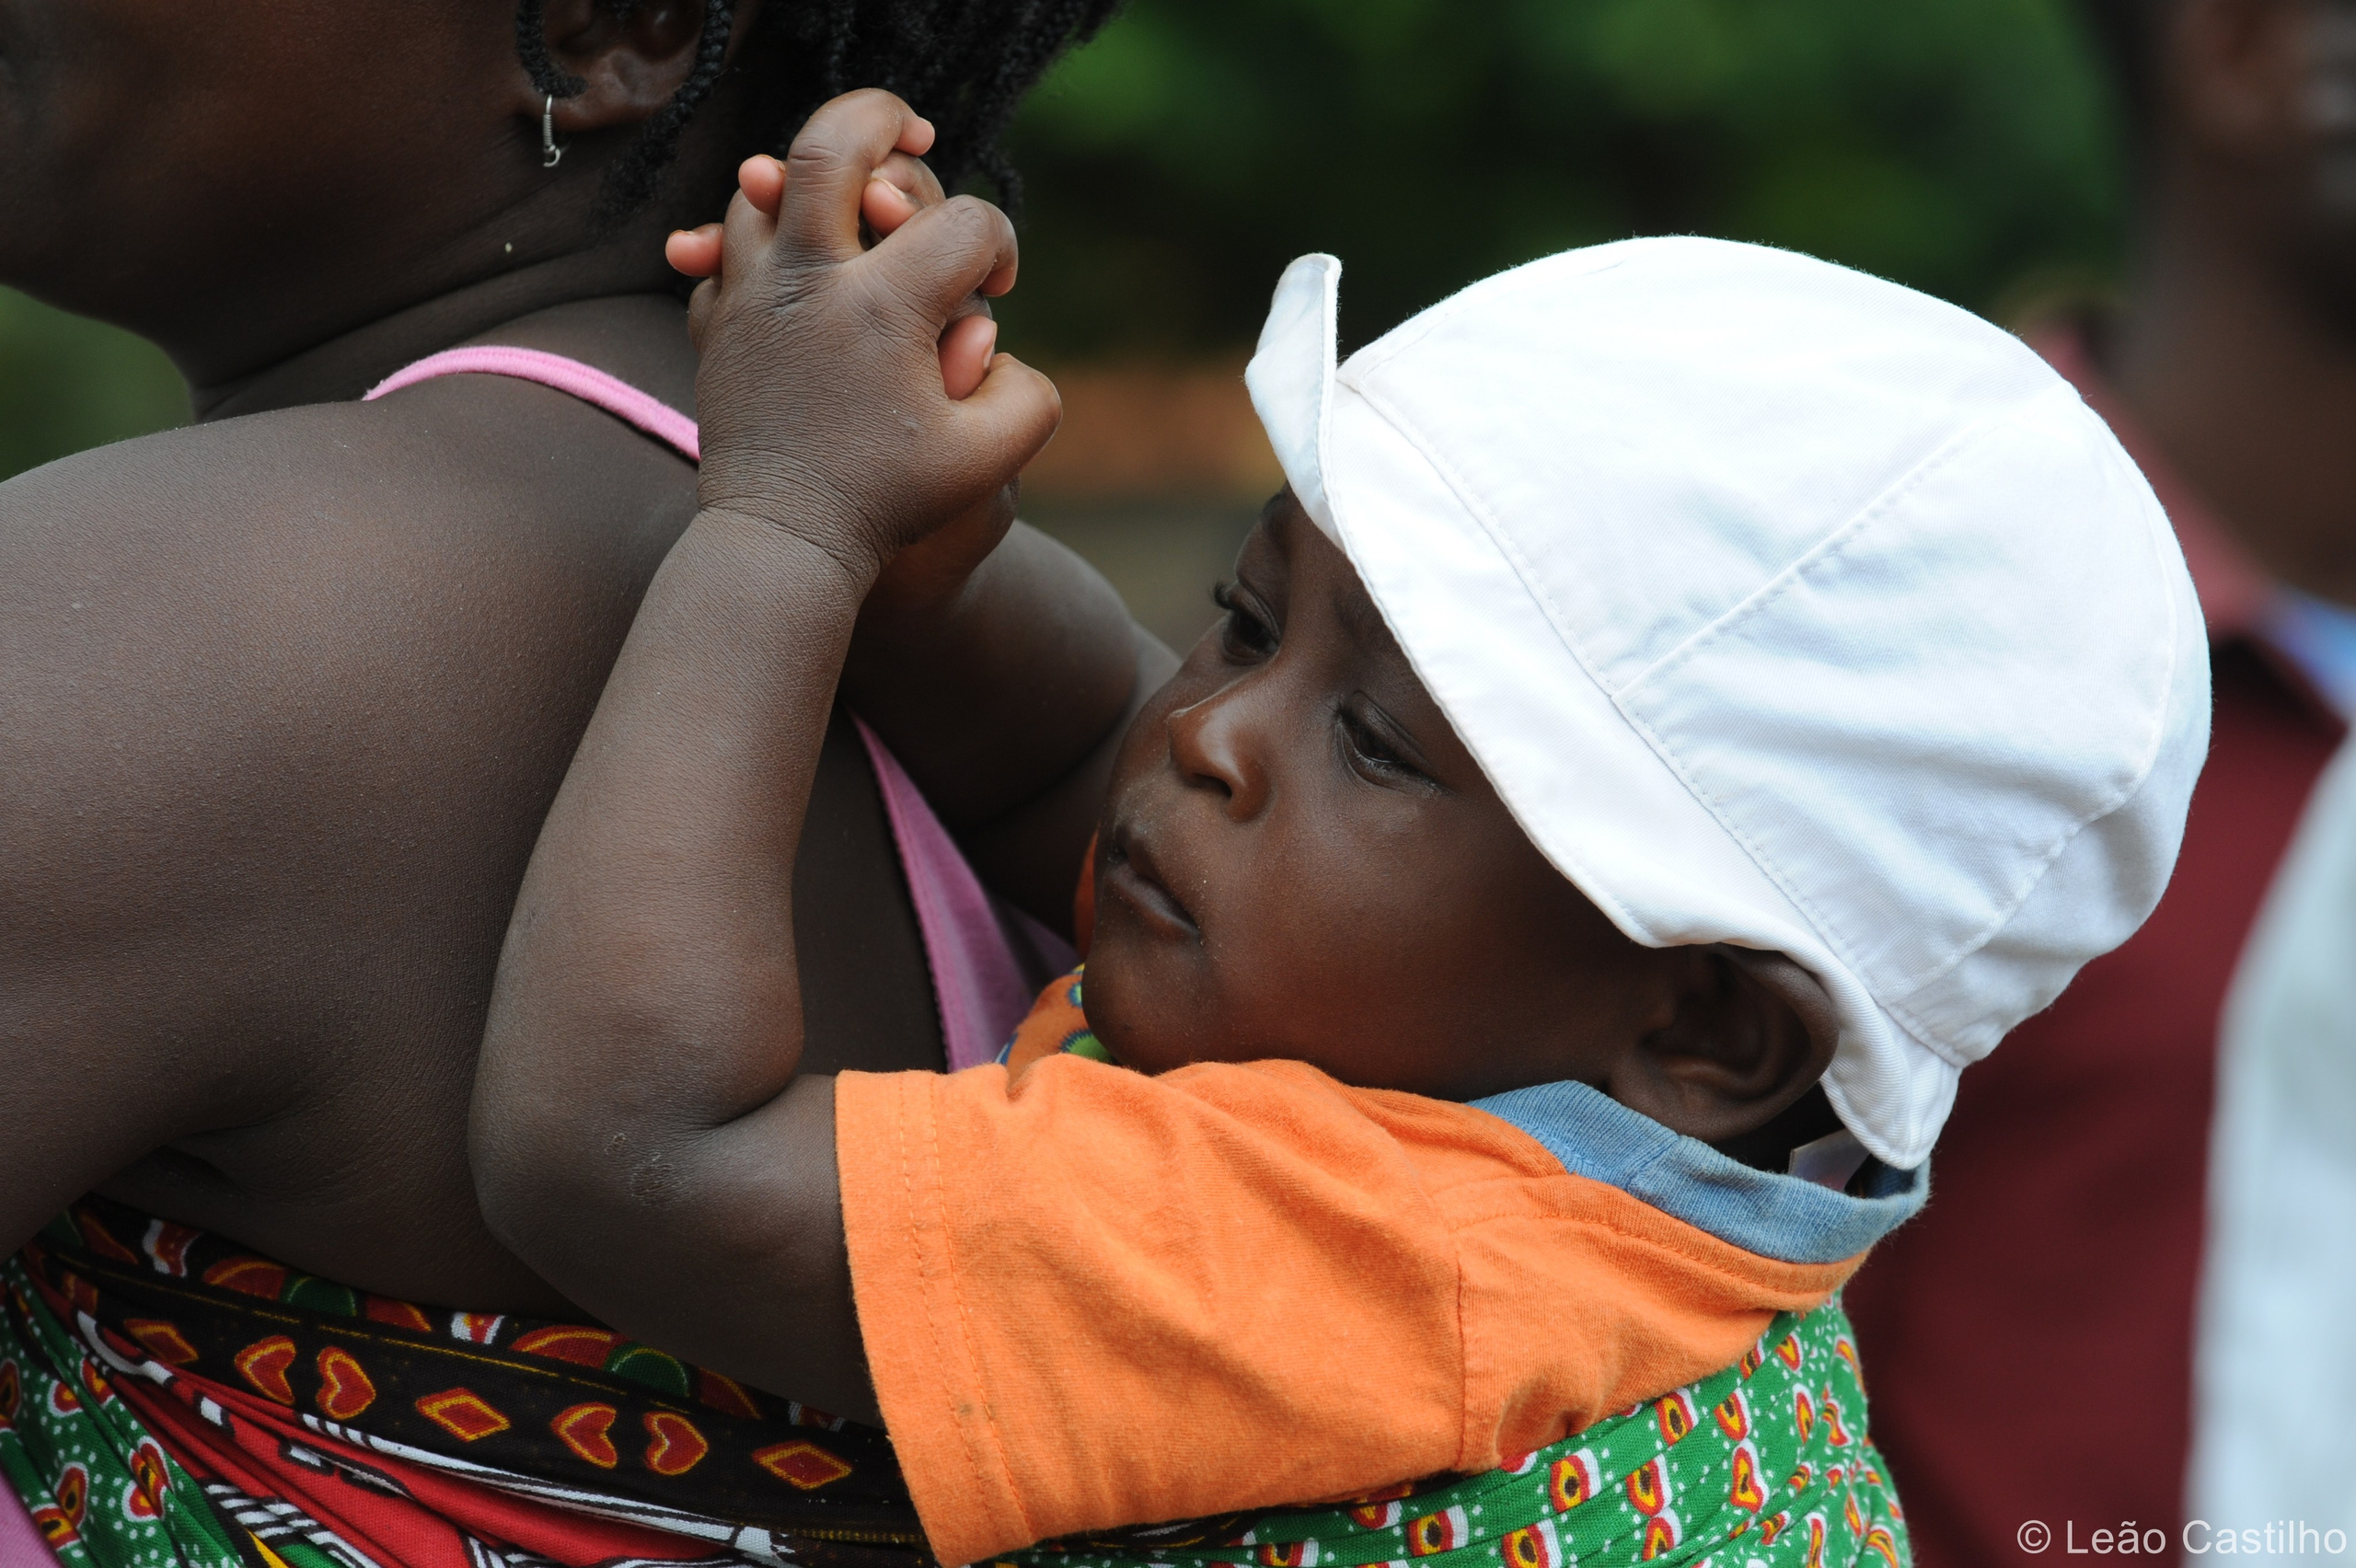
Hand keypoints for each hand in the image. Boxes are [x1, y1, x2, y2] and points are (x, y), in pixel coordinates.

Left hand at [684, 90, 1059, 584]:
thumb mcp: (990, 463)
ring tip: (848, 207)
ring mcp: (750, 297)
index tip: (998, 288)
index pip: (963, 222)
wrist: (784, 543)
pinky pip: (725, 250)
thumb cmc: (890, 503)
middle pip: (831, 143)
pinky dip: (755, 245)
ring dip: (813, 186)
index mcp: (885, 307)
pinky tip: (788, 264)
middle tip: (911, 132)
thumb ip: (1030, 396)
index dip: (999, 246)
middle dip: (881, 118)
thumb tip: (994, 339)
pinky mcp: (716, 322)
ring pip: (766, 188)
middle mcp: (809, 282)